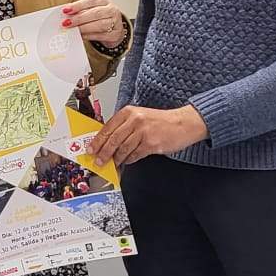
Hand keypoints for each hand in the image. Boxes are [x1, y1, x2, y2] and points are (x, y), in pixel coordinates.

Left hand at [62, 0, 127, 46]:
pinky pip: (101, 35)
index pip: (91, 1)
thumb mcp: (91, 10)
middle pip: (95, 13)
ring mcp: (116, 22)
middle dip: (79, 18)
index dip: (78, 5)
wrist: (115, 29)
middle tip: (67, 23)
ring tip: (73, 30)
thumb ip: (80, 11)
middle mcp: (111, 10)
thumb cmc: (100, 18)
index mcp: (104, 1)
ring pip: (99, 25)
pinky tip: (82, 35)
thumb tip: (66, 14)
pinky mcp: (115, 34)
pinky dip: (89, 35)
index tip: (66, 10)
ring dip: (84, 28)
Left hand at [89, 104, 208, 166]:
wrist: (184, 123)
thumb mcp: (140, 117)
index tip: (90, 149)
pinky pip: (135, 155)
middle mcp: (135, 120)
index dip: (97, 141)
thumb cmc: (161, 121)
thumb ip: (124, 126)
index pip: (107, 128)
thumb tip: (107, 142)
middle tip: (98, 161)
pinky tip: (128, 161)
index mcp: (129, 112)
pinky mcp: (151, 143)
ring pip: (123, 149)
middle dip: (103, 153)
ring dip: (116, 159)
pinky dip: (130, 159)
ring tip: (113, 163)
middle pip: (113, 140)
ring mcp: (143, 132)